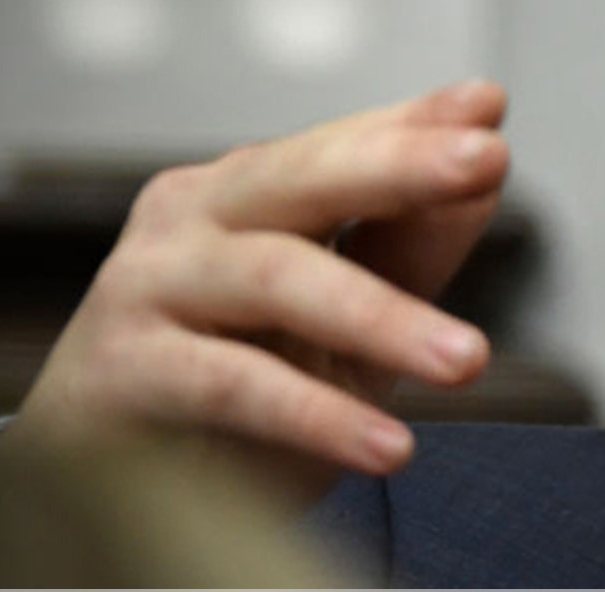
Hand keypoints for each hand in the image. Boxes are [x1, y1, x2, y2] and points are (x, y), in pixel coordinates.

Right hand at [2, 79, 510, 497]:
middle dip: (398, 166)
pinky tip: (389, 445)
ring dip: (382, 317)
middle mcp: (190, 221)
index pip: (340, 146)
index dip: (413, 127)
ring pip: (276, 278)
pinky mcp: (121, 373)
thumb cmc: (235, 394)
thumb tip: (487, 161)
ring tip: (468, 360)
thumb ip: (411, 244)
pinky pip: (232, 384)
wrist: (116, 501)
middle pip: (300, 178)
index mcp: (245, 194)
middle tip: (485, 160)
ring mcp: (146, 287)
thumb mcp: (349, 324)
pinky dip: (317, 416)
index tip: (488, 104)